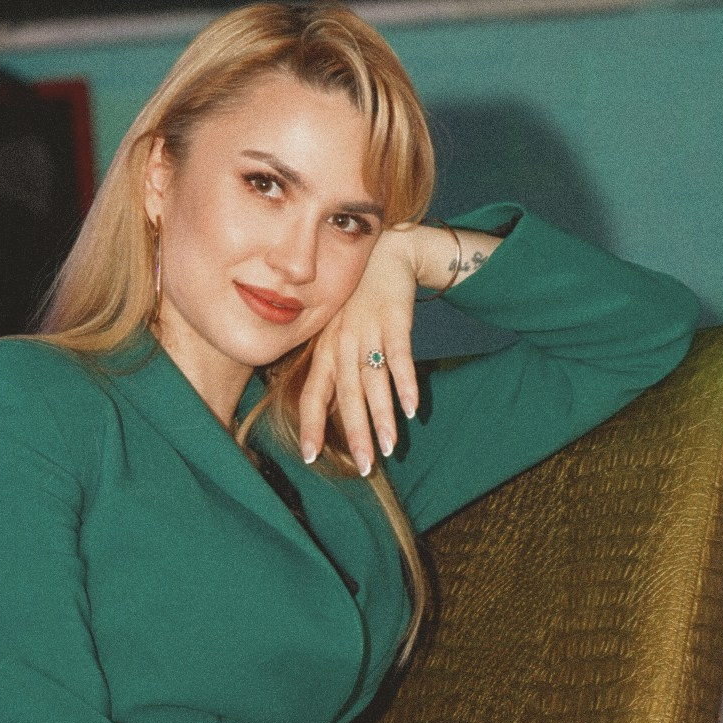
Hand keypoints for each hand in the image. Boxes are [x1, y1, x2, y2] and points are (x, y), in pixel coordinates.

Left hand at [298, 226, 421, 473]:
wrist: (383, 254)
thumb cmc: (356, 302)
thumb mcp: (335, 332)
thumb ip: (333, 371)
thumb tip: (328, 414)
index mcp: (325, 351)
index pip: (313, 394)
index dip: (310, 425)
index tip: (310, 457)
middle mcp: (342, 344)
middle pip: (347, 396)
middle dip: (356, 434)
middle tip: (365, 468)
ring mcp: (367, 332)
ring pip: (373, 382)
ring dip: (383, 417)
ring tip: (391, 448)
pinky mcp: (394, 322)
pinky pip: (400, 357)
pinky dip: (406, 383)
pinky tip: (412, 408)